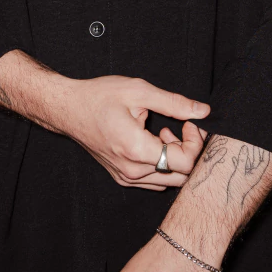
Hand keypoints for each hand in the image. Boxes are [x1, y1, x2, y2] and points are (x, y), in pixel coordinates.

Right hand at [62, 76, 208, 190]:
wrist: (68, 109)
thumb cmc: (99, 96)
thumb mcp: (139, 91)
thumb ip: (174, 103)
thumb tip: (203, 111)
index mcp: (137, 149)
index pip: (185, 163)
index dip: (195, 142)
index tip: (189, 123)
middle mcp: (132, 171)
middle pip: (181, 176)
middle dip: (189, 151)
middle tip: (183, 126)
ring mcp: (126, 177)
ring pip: (169, 180)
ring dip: (175, 158)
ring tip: (164, 131)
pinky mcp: (122, 177)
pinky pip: (154, 180)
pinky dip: (163, 164)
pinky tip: (153, 141)